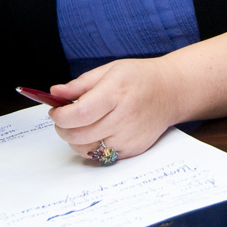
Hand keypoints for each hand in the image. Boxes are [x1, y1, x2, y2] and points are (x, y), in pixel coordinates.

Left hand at [48, 57, 179, 160]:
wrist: (170, 92)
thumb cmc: (139, 77)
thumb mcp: (109, 70)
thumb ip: (80, 84)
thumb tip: (55, 93)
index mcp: (115, 93)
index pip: (80, 114)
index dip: (61, 116)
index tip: (55, 111)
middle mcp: (123, 118)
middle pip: (80, 135)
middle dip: (62, 129)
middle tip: (61, 118)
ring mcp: (129, 137)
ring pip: (88, 150)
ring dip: (75, 140)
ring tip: (78, 126)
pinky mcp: (133, 150)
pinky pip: (102, 157)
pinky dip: (92, 148)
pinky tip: (95, 133)